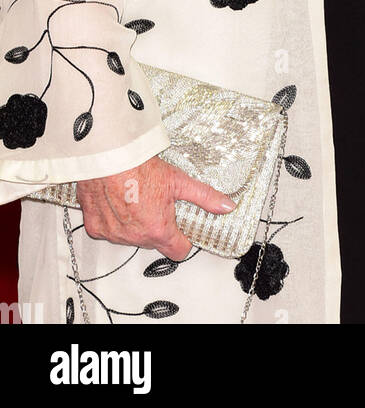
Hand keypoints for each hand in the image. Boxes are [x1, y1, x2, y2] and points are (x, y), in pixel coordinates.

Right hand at [77, 156, 235, 259]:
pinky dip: (113, 220)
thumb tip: (226, 206)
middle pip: (154, 242)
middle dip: (157, 226)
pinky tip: (117, 200)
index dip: (183, 240)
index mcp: (158, 230)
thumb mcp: (178, 180)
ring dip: (135, 224)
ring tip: (136, 198)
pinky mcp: (95, 227)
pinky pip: (109, 230)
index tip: (182, 230)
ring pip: (131, 237)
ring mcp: (114, 234)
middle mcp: (135, 237)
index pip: (178, 251)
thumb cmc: (139, 166)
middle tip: (156, 203)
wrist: (106, 156)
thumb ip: (204, 196)